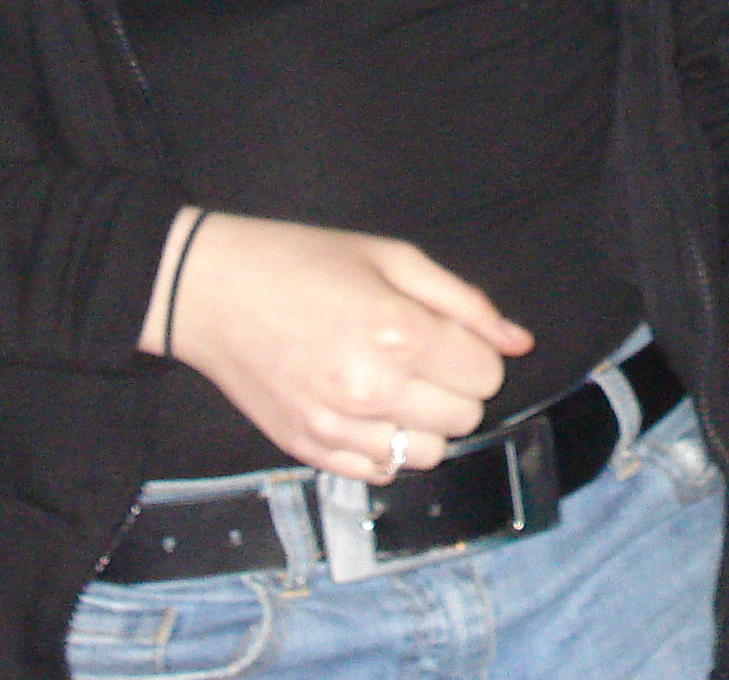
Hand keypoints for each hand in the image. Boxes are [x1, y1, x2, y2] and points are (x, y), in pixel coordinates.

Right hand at [152, 209, 535, 479]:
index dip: (476, 352)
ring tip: (395, 385)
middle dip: (456, 387)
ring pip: (429, 455)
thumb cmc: (303, 261)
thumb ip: (464, 302)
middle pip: (465, 418)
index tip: (447, 334)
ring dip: (426, 422)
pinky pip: (380, 472)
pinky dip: (386, 447)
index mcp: (398, 332)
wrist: (209, 290)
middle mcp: (371, 389)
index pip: (485, 375)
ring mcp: (336, 428)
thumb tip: (519, 342)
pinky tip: (365, 409)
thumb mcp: (391, 256)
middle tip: (421, 355)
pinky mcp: (307, 450)